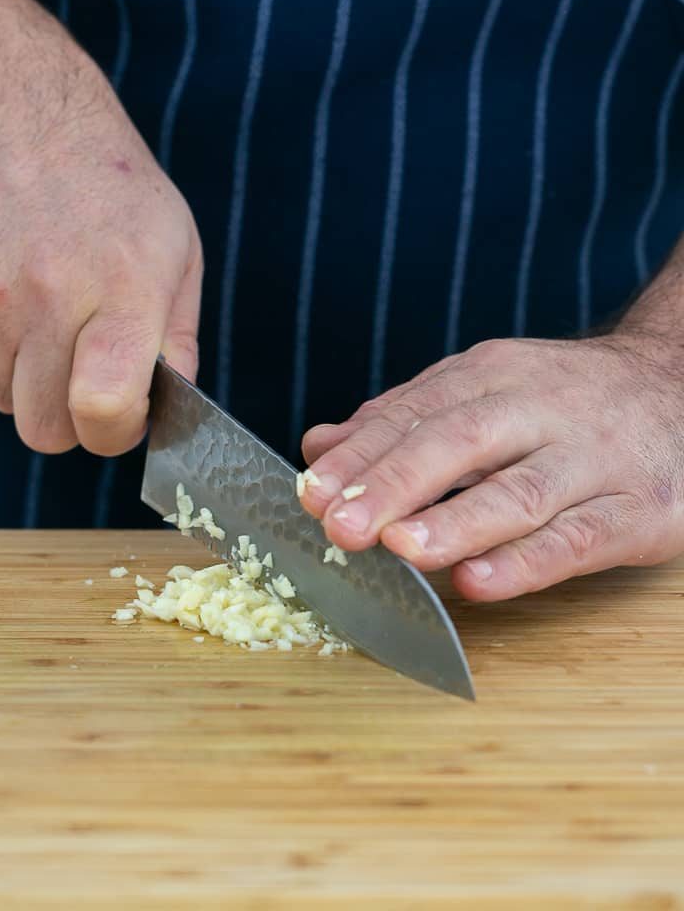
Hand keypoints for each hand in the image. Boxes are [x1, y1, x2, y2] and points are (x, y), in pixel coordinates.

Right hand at [0, 0, 201, 456]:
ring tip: (49, 310)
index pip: (104, 410)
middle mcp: (48, 294)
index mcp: (123, 288)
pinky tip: (9, 286)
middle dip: (70, 417)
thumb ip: (179, 336)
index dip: (116, 433)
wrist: (5, 102)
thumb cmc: (109, 180)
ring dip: (29, 375)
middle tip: (87, 374)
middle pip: (44, 429)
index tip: (124, 416)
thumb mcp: (176, 246)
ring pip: (3, 397)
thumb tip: (173, 406)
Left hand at [299, 333, 683, 600]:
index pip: (414, 415)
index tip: (310, 492)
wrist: (678, 387)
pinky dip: (525, 562)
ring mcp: (590, 460)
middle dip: (394, 484)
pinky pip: (577, 538)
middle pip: (459, 443)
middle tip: (340, 524)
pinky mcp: (636, 510)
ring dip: (455, 522)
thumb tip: (319, 446)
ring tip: (401, 548)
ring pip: (518, 492)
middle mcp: (538, 410)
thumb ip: (400, 419)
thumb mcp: (481, 391)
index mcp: (491, 376)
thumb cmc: (560, 401)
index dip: (360, 456)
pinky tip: (479, 581)